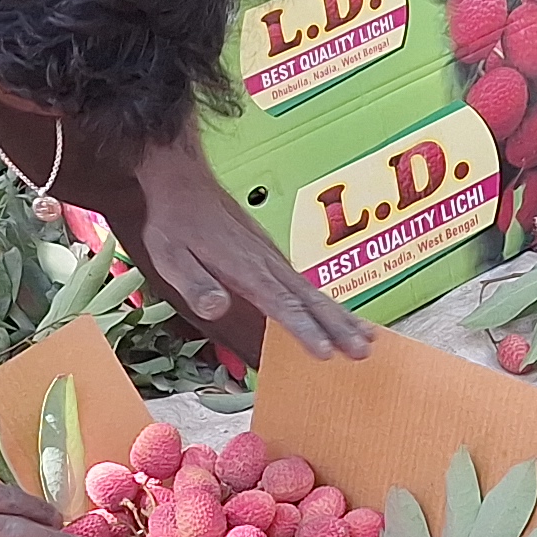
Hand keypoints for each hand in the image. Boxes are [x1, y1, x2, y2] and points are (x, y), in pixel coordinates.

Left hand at [132, 133, 375, 362]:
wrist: (184, 184)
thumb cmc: (175, 222)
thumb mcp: (170, 256)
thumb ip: (194, 283)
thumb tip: (215, 307)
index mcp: (246, 269)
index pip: (282, 304)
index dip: (304, 330)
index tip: (324, 352)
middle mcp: (267, 264)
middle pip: (310, 300)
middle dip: (338, 327)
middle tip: (361, 351)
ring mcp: (273, 259)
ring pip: (314, 292)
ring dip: (342, 317)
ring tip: (367, 338)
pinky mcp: (272, 257)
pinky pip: (306, 284)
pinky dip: (328, 303)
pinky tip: (338, 315)